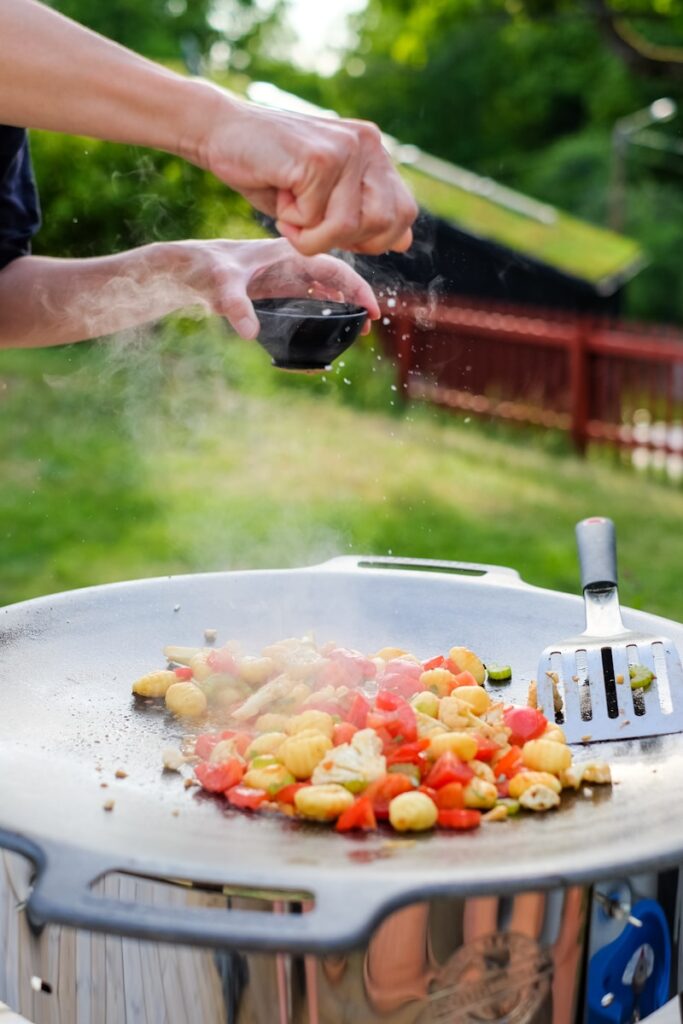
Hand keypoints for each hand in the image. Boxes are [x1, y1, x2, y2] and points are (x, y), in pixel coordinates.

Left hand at [172, 237, 380, 338]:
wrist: (187, 267)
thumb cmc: (205, 269)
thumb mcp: (221, 287)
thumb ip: (236, 307)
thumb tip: (249, 334)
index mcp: (288, 253)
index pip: (334, 267)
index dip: (357, 288)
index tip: (371, 311)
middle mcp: (292, 261)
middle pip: (336, 277)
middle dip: (356, 299)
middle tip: (369, 327)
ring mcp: (287, 273)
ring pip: (327, 286)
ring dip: (345, 304)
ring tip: (358, 329)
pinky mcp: (280, 285)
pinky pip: (313, 293)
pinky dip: (329, 306)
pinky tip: (335, 323)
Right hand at [193, 89, 417, 257]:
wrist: (220, 131)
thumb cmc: (269, 171)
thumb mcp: (323, 201)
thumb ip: (363, 218)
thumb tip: (404, 243)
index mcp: (374, 151)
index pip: (404, 213)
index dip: (373, 238)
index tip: (334, 230)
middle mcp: (368, 143)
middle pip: (384, 224)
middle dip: (343, 239)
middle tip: (307, 222)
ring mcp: (347, 147)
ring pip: (349, 227)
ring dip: (312, 235)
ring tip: (289, 207)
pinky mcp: (321, 157)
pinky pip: (316, 220)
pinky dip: (291, 223)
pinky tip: (278, 190)